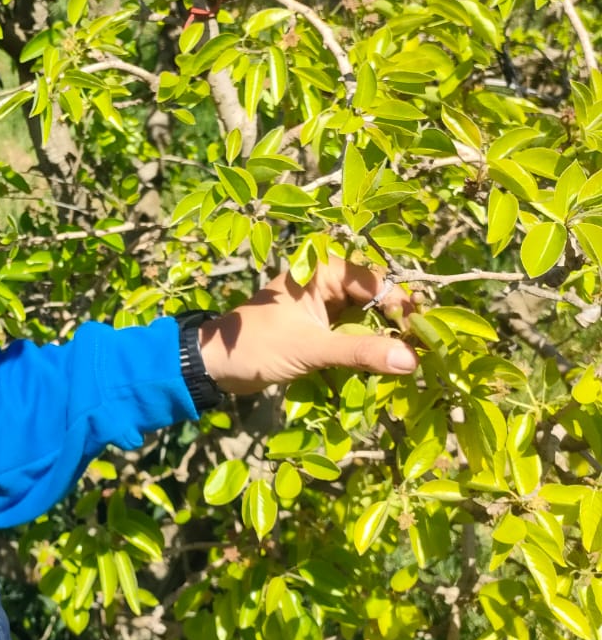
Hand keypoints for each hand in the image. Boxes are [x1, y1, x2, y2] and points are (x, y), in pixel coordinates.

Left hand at [196, 259, 417, 395]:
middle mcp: (325, 281)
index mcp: (322, 271)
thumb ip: (361, 353)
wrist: (215, 365)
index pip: (378, 284)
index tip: (424, 339)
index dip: (403, 310)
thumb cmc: (257, 346)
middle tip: (424, 354)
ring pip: (367, 319)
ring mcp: (322, 305)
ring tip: (410, 363)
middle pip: (376, 300)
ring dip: (384, 340)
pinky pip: (352, 334)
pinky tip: (384, 368)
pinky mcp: (318, 327)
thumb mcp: (312, 349)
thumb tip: (412, 359)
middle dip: (397, 326)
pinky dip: (366, 349)